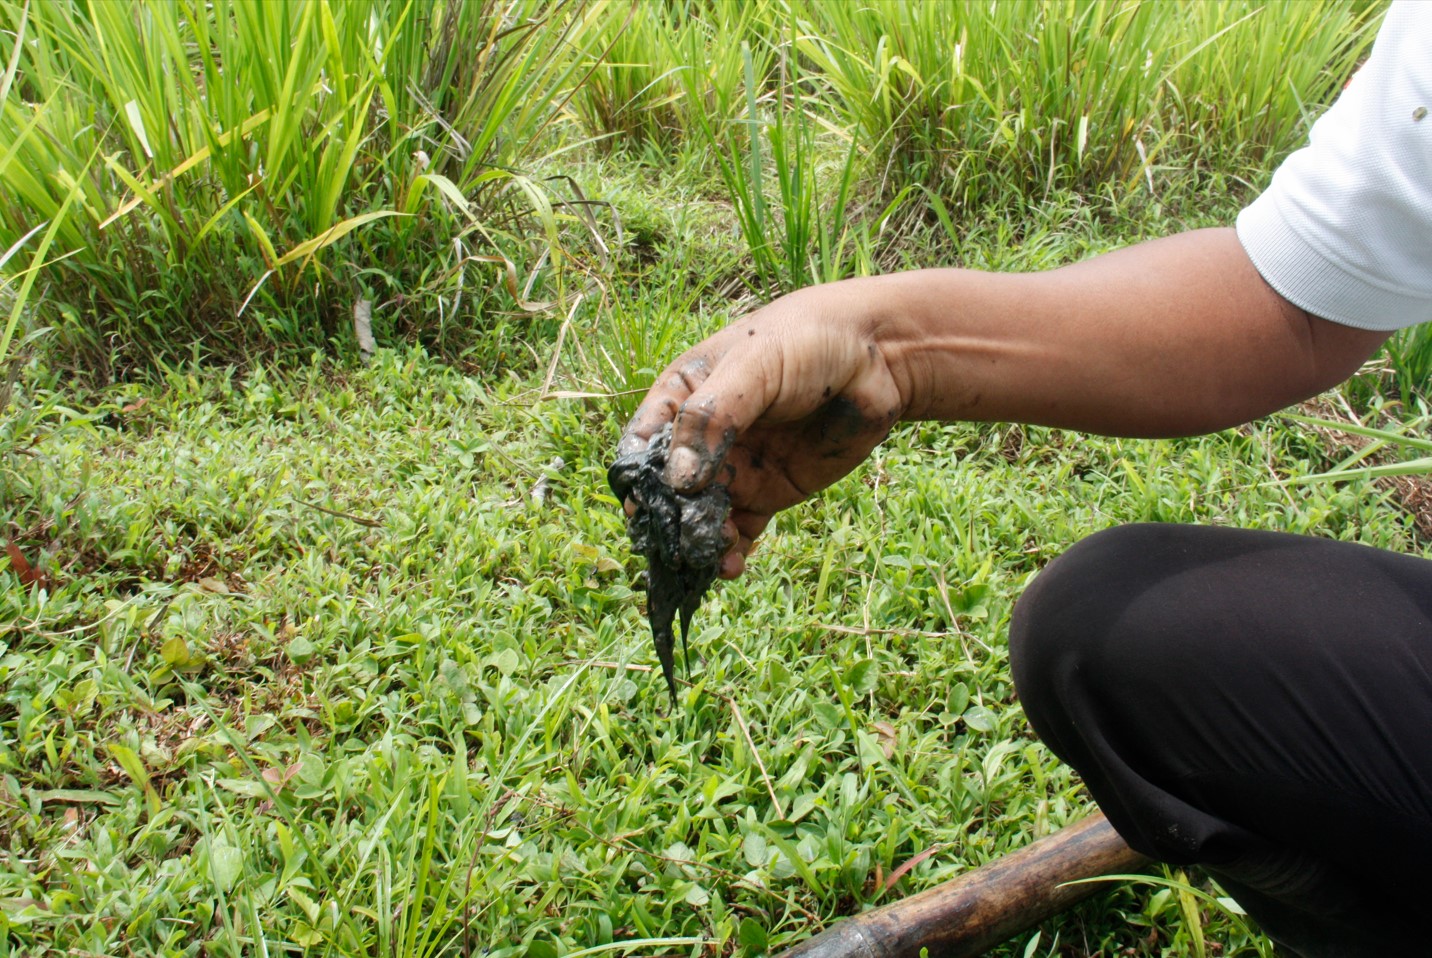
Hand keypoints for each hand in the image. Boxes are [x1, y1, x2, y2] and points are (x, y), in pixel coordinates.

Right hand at [617, 283, 907, 577]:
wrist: (875, 358)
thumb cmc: (804, 342)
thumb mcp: (753, 367)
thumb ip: (713, 418)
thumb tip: (678, 479)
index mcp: (681, 397)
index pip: (642, 444)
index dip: (637, 477)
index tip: (642, 507)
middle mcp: (700, 439)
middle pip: (669, 491)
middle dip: (672, 520)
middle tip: (685, 542)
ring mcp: (733, 468)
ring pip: (701, 517)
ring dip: (700, 543)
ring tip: (716, 554)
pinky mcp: (767, 492)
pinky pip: (739, 531)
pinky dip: (732, 553)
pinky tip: (733, 565)